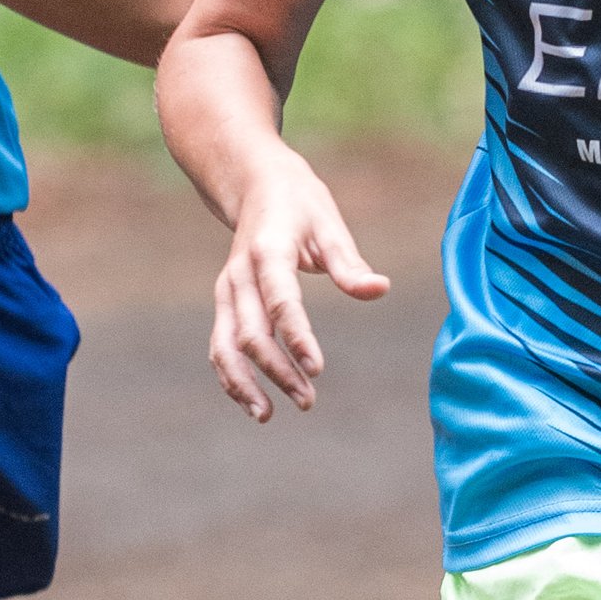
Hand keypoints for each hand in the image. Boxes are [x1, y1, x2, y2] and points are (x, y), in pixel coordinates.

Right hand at [209, 152, 388, 419]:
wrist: (254, 183)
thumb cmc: (300, 204)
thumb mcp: (330, 225)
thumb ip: (349, 264)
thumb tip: (380, 289)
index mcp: (268, 253)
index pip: (280, 302)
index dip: (297, 337)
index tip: (317, 369)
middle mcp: (239, 275)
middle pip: (250, 332)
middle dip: (277, 370)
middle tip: (308, 401)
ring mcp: (227, 290)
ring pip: (225, 345)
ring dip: (243, 383)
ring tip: (267, 415)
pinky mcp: (225, 303)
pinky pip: (220, 344)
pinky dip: (231, 375)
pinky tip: (254, 401)